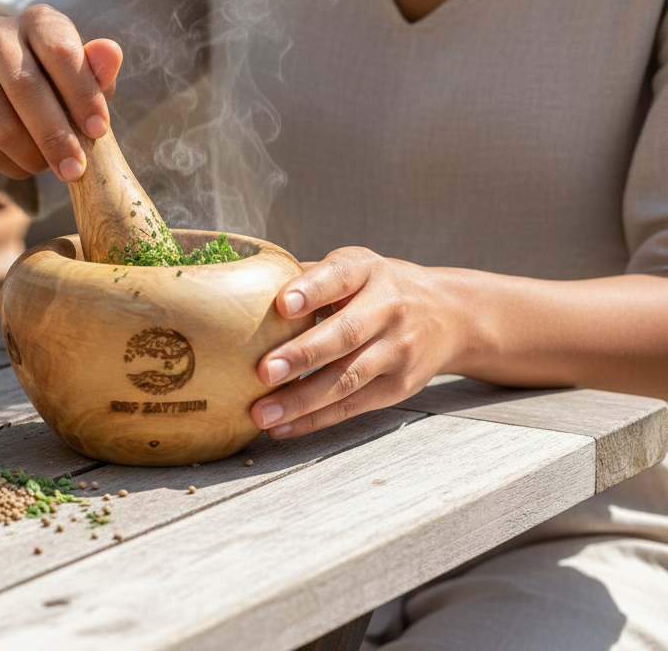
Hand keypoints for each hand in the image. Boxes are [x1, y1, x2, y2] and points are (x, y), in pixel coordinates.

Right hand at [0, 5, 122, 182]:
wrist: (4, 94)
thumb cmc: (57, 84)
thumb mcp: (84, 79)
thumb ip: (98, 71)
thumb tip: (111, 53)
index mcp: (38, 21)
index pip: (61, 54)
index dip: (82, 95)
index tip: (99, 131)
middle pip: (26, 90)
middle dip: (56, 136)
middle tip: (76, 169)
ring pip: (1, 124)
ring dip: (33, 156)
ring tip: (53, 167)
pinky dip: (9, 165)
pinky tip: (26, 166)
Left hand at [250, 247, 466, 437]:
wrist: (450, 315)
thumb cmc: (377, 287)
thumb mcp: (352, 267)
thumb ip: (307, 276)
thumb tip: (244, 287)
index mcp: (366, 270)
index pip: (338, 277)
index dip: (310, 290)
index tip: (281, 305)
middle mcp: (387, 308)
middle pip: (344, 334)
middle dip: (302, 355)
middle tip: (262, 372)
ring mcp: (397, 350)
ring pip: (347, 378)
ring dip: (302, 400)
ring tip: (262, 413)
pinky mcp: (399, 386)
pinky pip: (352, 406)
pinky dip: (315, 419)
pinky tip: (282, 427)